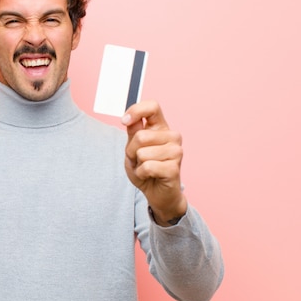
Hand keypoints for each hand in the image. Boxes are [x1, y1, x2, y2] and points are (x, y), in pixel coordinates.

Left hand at [121, 101, 186, 225]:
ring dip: (137, 163)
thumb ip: (133, 132)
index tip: (124, 121)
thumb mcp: (133, 148)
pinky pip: (147, 167)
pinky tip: (149, 176)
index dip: (136, 110)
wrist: (157, 193)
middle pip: (141, 136)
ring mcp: (176, 152)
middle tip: (138, 160)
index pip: (153, 107)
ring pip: (142, 152)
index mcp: (161, 127)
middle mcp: (172, 136)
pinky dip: (142, 173)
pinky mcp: (174, 168)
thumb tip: (129, 118)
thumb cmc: (146, 168)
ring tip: (146, 168)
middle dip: (131, 150)